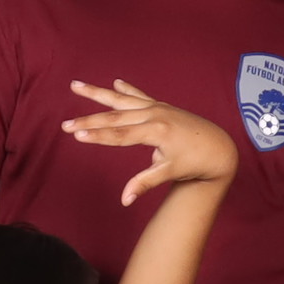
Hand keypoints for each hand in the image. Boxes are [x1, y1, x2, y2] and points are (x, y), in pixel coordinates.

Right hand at [62, 78, 240, 200]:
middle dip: (88, 120)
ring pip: (121, 101)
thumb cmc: (195, 163)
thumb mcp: (170, 173)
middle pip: (114, 117)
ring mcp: (157, 107)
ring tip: (76, 85)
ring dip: (98, 94)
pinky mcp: (162, 107)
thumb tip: (125, 200)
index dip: (96, 136)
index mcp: (156, 131)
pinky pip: (140, 96)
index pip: (119, 135)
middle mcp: (154, 114)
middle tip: (65, 125)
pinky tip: (116, 83)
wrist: (218, 147)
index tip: (76, 135)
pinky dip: (127, 90)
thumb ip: (145, 183)